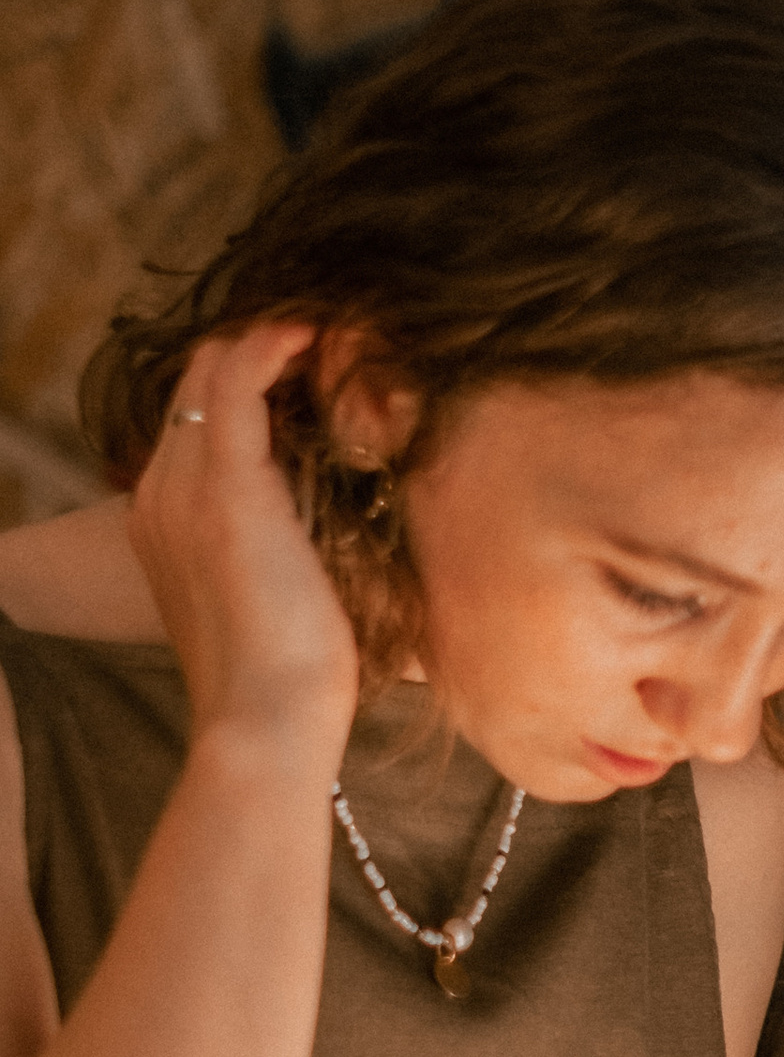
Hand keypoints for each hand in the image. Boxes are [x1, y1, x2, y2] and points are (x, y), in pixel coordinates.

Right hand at [126, 324, 358, 756]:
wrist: (264, 726)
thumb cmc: (288, 682)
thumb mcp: (281, 602)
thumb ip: (289, 555)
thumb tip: (350, 535)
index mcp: (165, 520)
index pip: (196, 420)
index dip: (251, 383)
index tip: (317, 367)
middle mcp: (161, 495)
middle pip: (199, 386)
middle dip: (262, 352)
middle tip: (336, 338)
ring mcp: (186, 490)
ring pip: (215, 373)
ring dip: (275, 341)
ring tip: (337, 331)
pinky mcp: (228, 492)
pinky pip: (239, 383)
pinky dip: (277, 347)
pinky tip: (319, 336)